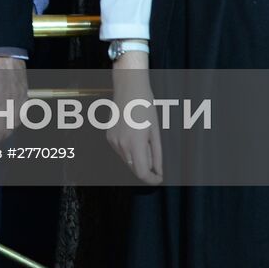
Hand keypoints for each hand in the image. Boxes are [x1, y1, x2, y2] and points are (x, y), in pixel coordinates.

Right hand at [107, 57, 161, 184]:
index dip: (152, 179)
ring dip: (137, 158)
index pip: (141, 173)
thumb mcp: (155, 131)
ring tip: (144, 139)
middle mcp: (120, 144)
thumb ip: (156, 154)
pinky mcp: (109, 136)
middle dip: (146, 168)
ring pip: (127, 160)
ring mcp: (112, 140)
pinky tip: (135, 135)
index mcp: (135, 143)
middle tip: (156, 158)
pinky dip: (129, 150)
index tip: (159, 178)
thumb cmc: (145, 106)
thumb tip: (158, 170)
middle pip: (134, 168)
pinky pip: (121, 151)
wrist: (128, 88)